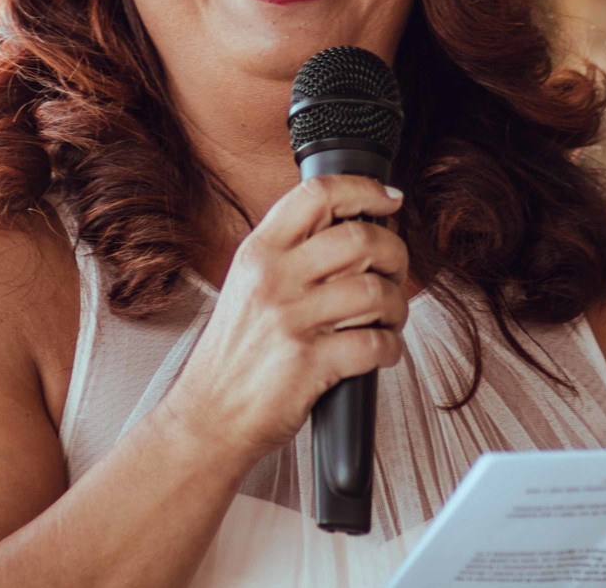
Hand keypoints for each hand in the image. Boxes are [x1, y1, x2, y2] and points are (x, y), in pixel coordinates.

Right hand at [162, 175, 408, 463]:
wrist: (208, 416)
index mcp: (258, 252)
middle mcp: (272, 278)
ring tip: (390, 318)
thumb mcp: (247, 286)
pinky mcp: (308, 362)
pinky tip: (382, 351)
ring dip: (398, 306)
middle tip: (396, 271)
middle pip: (360, 237)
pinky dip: (391, 348)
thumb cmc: (234, 354)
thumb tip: (353, 230)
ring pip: (376, 290)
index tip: (388, 199)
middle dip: (395, 254)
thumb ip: (289, 255)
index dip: (363, 189)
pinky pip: (374, 343)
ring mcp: (289, 320)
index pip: (316, 193)